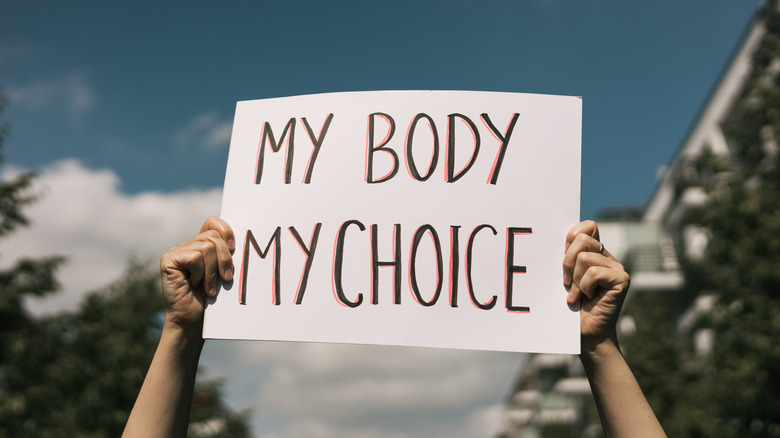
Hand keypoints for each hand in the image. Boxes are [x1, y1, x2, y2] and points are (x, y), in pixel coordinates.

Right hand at [159, 217, 234, 332]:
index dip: (226, 231)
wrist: (193, 322)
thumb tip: (241, 240)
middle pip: (213, 235)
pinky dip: (200, 273)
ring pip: (206, 247)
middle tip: (226, 279)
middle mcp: (187, 245)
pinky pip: (195, 257)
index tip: (234, 248)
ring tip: (209, 288)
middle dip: (225, 258)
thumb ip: (227, 254)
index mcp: (201, 245)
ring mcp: (176, 252)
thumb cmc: (212, 300)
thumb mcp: (224, 272)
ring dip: (213, 271)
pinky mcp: (168, 260)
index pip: (213, 222)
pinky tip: (195, 285)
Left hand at [562, 220, 628, 341]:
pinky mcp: (622, 279)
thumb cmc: (571, 304)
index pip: (588, 226)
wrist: (584, 332)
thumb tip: (562, 237)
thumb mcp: (565, 275)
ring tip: (578, 294)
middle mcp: (608, 257)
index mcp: (595, 252)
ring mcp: (617, 267)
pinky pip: (594, 273)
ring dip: (575, 280)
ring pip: (585, 257)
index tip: (563, 254)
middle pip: (582, 239)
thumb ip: (567, 256)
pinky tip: (588, 298)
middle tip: (567, 282)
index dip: (572, 236)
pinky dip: (584, 287)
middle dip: (568, 262)